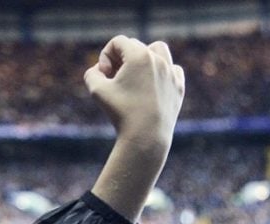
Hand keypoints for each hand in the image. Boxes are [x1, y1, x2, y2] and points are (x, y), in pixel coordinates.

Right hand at [84, 35, 184, 149]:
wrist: (146, 136)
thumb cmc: (120, 112)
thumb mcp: (96, 91)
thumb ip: (91, 73)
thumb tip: (99, 70)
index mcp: (139, 55)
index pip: (118, 42)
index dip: (105, 56)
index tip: (104, 75)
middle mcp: (158, 59)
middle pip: (135, 45)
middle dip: (121, 59)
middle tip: (114, 79)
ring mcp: (171, 72)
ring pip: (158, 50)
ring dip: (144, 56)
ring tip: (135, 74)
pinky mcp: (179, 86)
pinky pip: (172, 68)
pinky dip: (161, 72)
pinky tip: (151, 86)